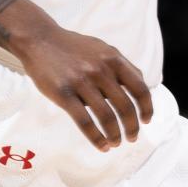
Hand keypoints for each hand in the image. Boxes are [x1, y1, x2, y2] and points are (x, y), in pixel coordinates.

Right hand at [14, 17, 153, 150]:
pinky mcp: (64, 94)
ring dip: (115, 135)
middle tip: (132, 138)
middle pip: (125, 107)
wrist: (40, 40)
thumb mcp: (102, 49)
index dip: (147, 108)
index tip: (146, 121)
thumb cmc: (73, 47)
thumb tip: (142, 87)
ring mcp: (82, 82)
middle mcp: (101, 70)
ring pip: (106, 117)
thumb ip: (121, 66)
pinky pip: (85, 122)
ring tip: (116, 143)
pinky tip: (102, 145)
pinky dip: (96, 138)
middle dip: (132, 127)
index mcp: (114, 59)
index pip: (140, 89)